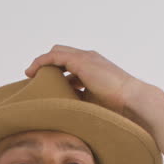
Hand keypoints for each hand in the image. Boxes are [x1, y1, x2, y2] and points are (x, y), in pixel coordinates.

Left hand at [24, 45, 146, 119]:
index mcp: (95, 68)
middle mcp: (90, 59)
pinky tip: (31, 73)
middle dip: (48, 64)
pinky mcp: (81, 61)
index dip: (58, 71)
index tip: (46, 84)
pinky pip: (54, 56)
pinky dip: (41, 62)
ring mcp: (86, 58)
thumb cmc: (119, 107)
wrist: (133, 100)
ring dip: (43, 62)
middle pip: (63, 54)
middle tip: (35, 78)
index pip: (71, 63)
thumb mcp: (93, 102)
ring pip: (57, 52)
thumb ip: (80, 100)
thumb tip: (64, 110)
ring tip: (30, 75)